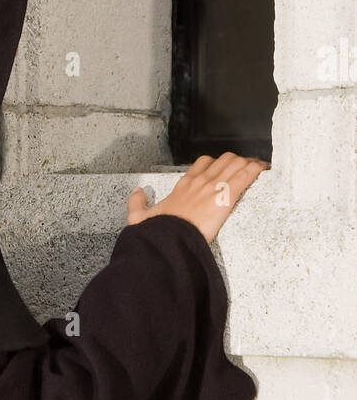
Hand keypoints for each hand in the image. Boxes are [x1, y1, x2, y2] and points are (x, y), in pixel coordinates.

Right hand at [126, 153, 269, 244]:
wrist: (170, 239)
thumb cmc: (158, 231)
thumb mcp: (139, 218)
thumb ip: (137, 203)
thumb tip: (137, 192)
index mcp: (184, 185)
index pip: (204, 162)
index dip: (217, 162)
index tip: (224, 167)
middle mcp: (200, 182)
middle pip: (224, 159)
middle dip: (237, 161)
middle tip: (246, 167)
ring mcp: (213, 187)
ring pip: (236, 163)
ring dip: (249, 164)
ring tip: (258, 167)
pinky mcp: (225, 197)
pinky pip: (244, 177)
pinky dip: (255, 171)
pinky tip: (263, 169)